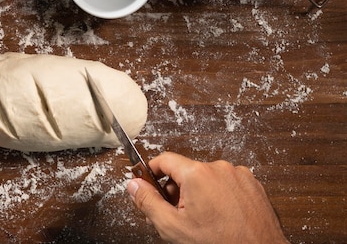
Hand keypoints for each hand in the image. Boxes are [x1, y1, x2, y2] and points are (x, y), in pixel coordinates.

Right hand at [126, 152, 288, 243]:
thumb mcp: (172, 227)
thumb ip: (148, 202)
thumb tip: (134, 185)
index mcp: (198, 174)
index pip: (164, 160)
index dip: (151, 171)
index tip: (145, 180)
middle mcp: (220, 169)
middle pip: (185, 171)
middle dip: (175, 190)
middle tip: (172, 213)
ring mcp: (239, 176)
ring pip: (206, 179)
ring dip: (197, 194)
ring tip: (199, 221)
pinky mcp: (253, 185)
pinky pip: (226, 184)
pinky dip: (217, 197)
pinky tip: (217, 218)